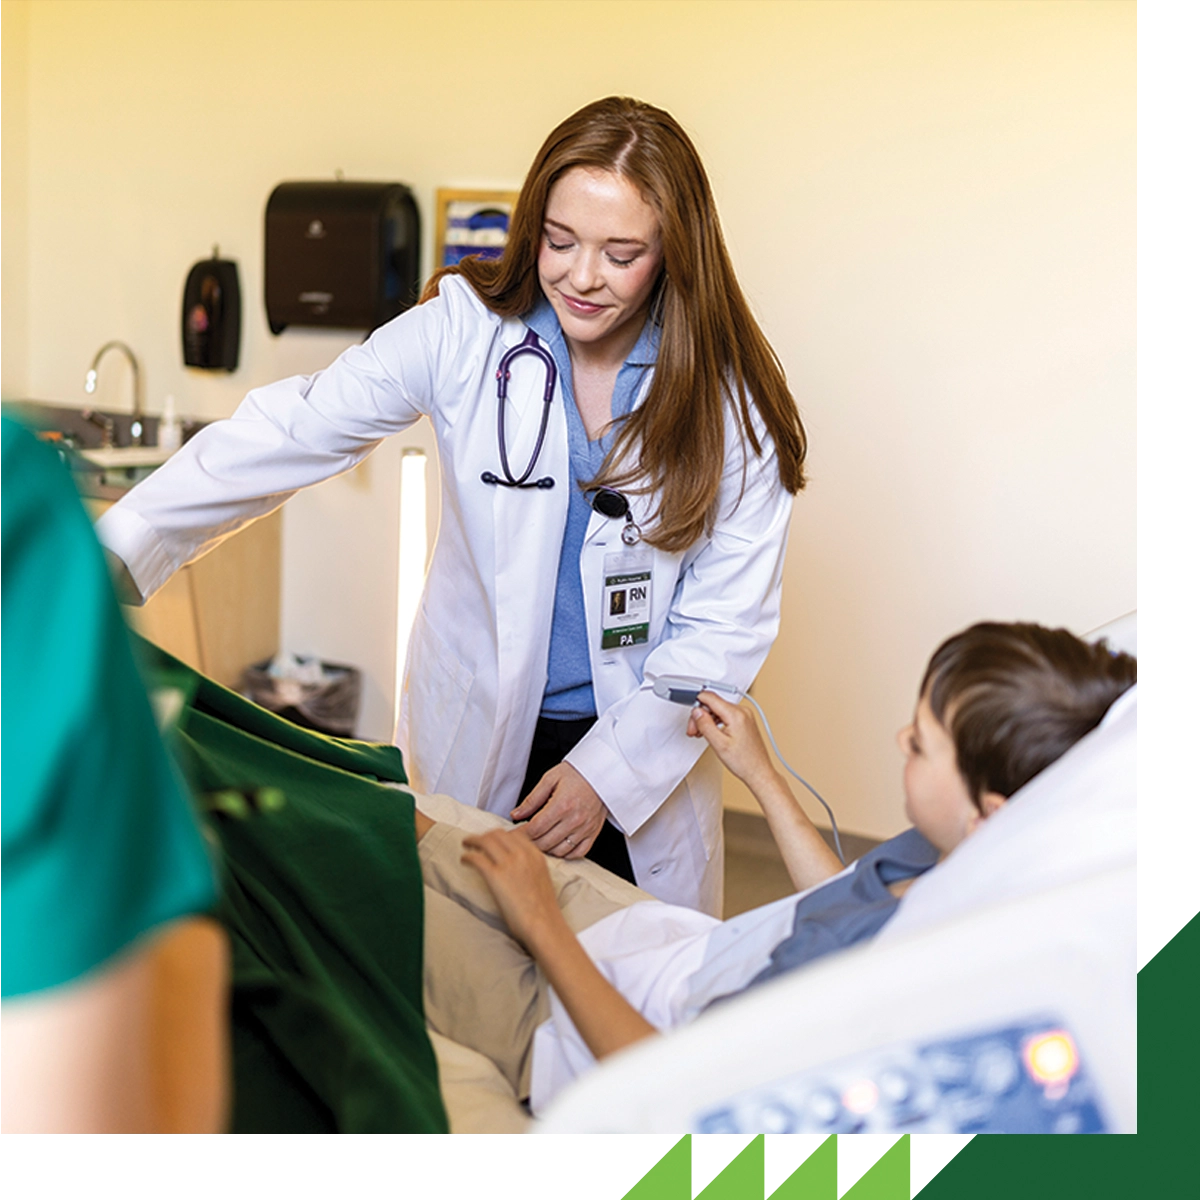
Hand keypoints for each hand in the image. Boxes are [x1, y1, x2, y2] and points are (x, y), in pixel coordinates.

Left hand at [461, 826, 563, 947]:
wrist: (544, 925)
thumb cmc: (543, 911)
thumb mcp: (542, 879)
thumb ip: (530, 867)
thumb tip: (517, 868)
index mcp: (535, 855)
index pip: (514, 834)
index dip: (499, 835)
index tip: (492, 840)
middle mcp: (522, 854)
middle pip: (498, 834)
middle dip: (485, 835)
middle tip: (476, 841)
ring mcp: (509, 863)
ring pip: (485, 841)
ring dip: (473, 841)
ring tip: (466, 845)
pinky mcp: (495, 875)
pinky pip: (476, 858)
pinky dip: (468, 857)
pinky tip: (464, 860)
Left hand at [510, 761, 608, 858]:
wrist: (602, 773)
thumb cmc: (577, 773)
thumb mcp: (550, 779)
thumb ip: (532, 799)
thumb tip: (516, 815)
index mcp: (562, 805)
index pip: (535, 828)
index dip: (521, 834)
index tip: (514, 834)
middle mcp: (574, 819)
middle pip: (545, 842)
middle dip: (530, 842)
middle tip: (524, 838)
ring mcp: (585, 828)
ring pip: (560, 851)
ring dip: (546, 849)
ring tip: (540, 840)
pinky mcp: (593, 832)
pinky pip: (578, 853)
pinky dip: (566, 854)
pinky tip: (557, 845)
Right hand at [687, 690, 775, 790]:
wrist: (759, 772)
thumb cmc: (744, 762)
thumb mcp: (719, 744)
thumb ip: (705, 724)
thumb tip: (696, 711)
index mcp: (736, 714)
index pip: (710, 697)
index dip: (695, 703)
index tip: (688, 711)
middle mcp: (743, 711)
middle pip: (713, 704)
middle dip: (700, 715)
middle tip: (693, 730)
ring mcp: (745, 715)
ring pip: (718, 709)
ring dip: (707, 719)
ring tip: (701, 734)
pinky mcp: (745, 721)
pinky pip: (726, 715)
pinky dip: (716, 722)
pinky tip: (711, 732)